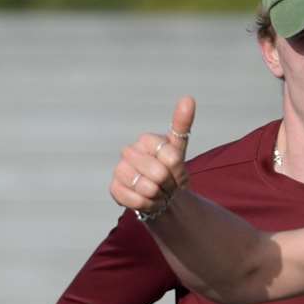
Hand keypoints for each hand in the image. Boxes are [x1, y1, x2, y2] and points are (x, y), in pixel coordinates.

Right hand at [110, 96, 195, 218]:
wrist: (161, 195)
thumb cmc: (170, 172)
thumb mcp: (179, 150)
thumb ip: (182, 125)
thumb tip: (188, 98)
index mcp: (146, 140)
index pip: (171, 157)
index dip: (178, 171)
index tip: (176, 171)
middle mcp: (129, 152)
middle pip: (159, 174)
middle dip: (169, 185)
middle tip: (167, 185)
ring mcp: (120, 170)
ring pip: (147, 187)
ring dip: (158, 196)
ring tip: (157, 192)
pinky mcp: (114, 188)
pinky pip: (136, 200)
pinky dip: (147, 205)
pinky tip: (147, 200)